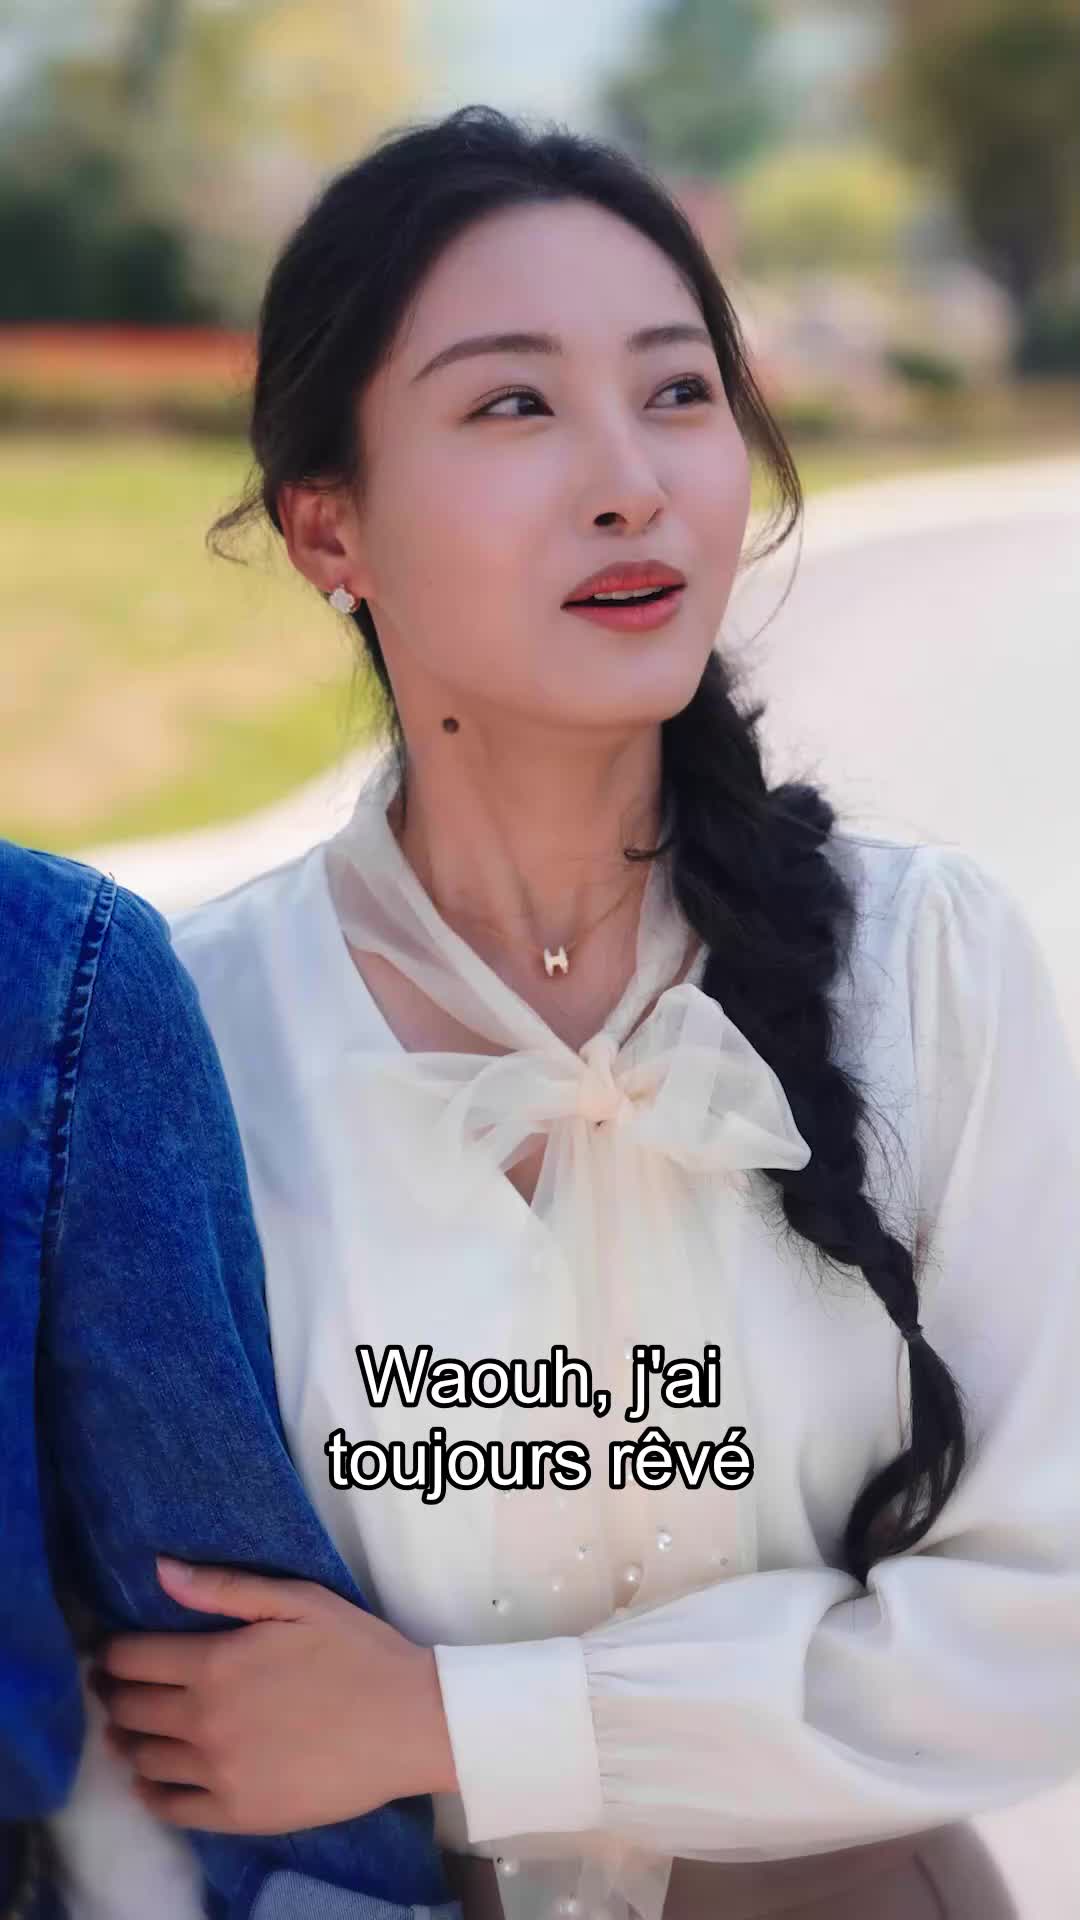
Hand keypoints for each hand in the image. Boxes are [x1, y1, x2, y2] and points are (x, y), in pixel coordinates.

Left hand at [93, 1557, 458, 1832]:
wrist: (410, 1723)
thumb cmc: (358, 1651)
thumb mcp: (297, 1600)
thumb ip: (224, 1588)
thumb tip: (160, 1571)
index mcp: (215, 1664)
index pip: (131, 1659)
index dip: (114, 1653)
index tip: (115, 1652)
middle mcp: (205, 1722)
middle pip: (129, 1709)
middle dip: (115, 1694)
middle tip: (116, 1687)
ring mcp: (218, 1773)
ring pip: (143, 1760)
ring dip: (129, 1741)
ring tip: (133, 1730)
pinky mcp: (237, 1813)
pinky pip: (170, 1808)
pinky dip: (151, 1792)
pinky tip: (155, 1778)